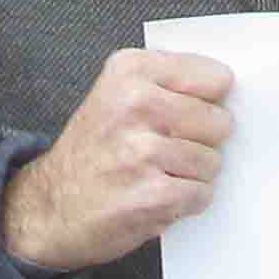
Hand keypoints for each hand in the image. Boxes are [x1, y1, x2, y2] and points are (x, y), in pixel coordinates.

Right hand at [0, 48, 233, 272]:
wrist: (49, 206)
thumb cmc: (91, 152)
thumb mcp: (116, 95)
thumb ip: (167, 84)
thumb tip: (229, 91)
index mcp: (130, 71)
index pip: (214, 77)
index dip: (207, 101)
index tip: (188, 113)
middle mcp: (135, 104)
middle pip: (219, 121)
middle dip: (202, 141)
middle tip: (166, 150)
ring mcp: (143, 151)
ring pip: (213, 161)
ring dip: (192, 175)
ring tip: (156, 174)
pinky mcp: (152, 195)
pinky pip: (201, 193)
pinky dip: (186, 201)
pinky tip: (156, 196)